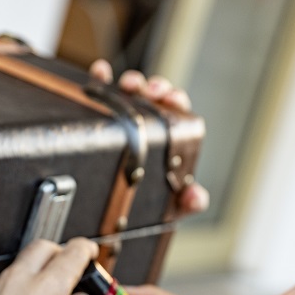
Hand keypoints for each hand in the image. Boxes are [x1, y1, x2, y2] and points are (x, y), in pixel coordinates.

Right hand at [88, 60, 209, 215]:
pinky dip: (100, 78)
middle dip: (155, 87)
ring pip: (130, 90)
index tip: (171, 99)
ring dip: (132, 82)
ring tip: (127, 85)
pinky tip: (100, 73)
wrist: (111, 221)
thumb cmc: (145, 209)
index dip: (175, 100)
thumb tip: (195, 195)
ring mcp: (123, 119)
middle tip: (150, 91)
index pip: (176, 111)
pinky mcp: (99, 117)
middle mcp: (147, 123)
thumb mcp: (168, 207)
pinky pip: (99, 92)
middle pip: (155, 94)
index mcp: (168, 137)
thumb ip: (188, 203)